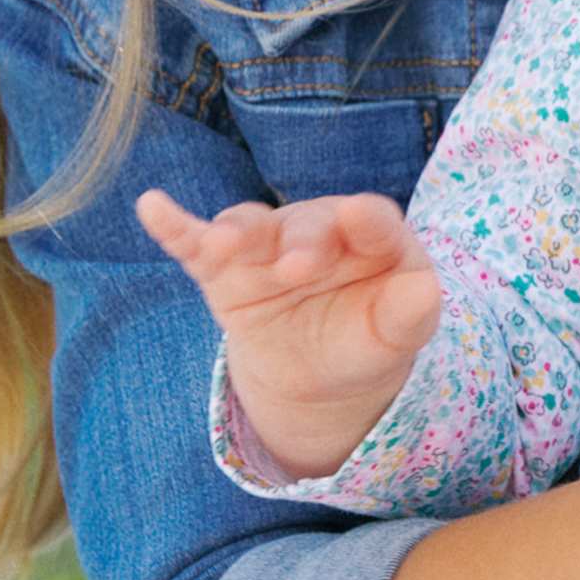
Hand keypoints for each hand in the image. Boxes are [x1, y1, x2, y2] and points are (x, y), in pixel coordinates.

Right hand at [136, 187, 440, 479]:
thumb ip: (410, 315)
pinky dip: (173, 225)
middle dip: (301, 242)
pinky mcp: (221, 266)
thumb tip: (427, 292)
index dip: (367, 219)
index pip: (374, 220)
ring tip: (223, 245)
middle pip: (309, 224)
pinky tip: (152, 206)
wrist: (317, 373)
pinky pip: (194, 241)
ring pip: (250, 227)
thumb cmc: (365, 342)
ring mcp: (266, 244)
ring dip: (236, 232)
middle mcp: (317, 228)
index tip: (361, 218)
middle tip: (296, 268)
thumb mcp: (394, 337)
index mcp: (372, 238)